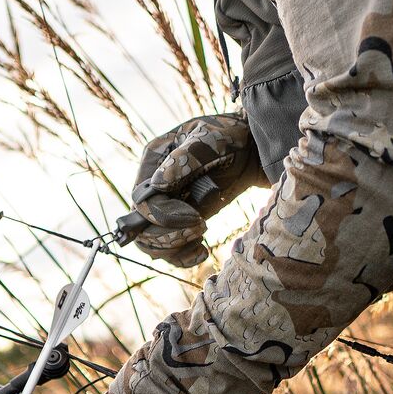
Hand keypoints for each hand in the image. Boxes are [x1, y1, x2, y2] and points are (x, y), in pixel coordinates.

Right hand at [129, 113, 264, 266]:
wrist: (251, 148)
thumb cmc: (229, 136)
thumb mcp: (209, 140)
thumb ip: (184, 160)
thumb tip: (156, 186)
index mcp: (153, 159)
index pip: (141, 200)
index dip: (163, 215)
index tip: (196, 216)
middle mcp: (153, 184)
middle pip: (141, 227)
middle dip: (168, 236)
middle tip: (201, 227)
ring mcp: (166, 204)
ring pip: (151, 243)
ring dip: (174, 248)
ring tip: (202, 238)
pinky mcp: (181, 220)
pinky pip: (169, 249)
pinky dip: (182, 257)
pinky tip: (202, 251)